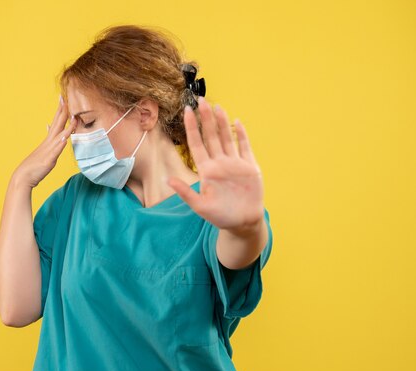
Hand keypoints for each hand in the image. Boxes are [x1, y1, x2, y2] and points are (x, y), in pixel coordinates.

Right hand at [14, 95, 76, 187]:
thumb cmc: (34, 165)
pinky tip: (65, 139)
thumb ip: (49, 140)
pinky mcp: (49, 160)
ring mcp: (49, 151)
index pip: (56, 121)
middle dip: (63, 111)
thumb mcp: (44, 151)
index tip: (63, 97)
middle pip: (57, 124)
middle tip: (65, 97)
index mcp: (48, 140)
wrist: (23, 177)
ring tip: (73, 116)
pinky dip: (60, 144)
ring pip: (59, 136)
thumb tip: (49, 127)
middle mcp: (49, 143)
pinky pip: (56, 151)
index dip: (60, 109)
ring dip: (67, 126)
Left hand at [168, 97, 263, 233]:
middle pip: (211, 136)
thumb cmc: (220, 216)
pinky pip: (245, 147)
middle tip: (202, 100)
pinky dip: (242, 135)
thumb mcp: (200, 206)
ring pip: (227, 138)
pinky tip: (237, 122)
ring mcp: (234, 163)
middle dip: (207, 119)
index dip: (192, 128)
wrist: (243, 223)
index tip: (187, 112)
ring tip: (217, 106)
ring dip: (222, 122)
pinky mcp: (249, 167)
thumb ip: (185, 192)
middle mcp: (219, 163)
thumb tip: (168, 180)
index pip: (197, 144)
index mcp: (206, 170)